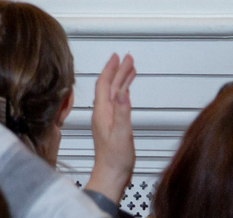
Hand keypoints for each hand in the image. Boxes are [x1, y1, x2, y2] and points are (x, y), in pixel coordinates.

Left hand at [84, 54, 137, 203]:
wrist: (112, 174)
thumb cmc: (115, 158)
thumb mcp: (122, 134)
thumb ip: (122, 113)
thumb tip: (122, 93)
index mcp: (102, 112)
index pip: (104, 84)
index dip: (110, 69)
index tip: (117, 56)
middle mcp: (102, 113)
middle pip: (110, 86)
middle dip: (118, 70)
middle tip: (127, 58)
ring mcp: (107, 118)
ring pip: (114, 93)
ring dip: (122, 80)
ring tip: (130, 69)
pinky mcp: (113, 125)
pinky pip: (117, 102)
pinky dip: (123, 93)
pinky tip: (126, 92)